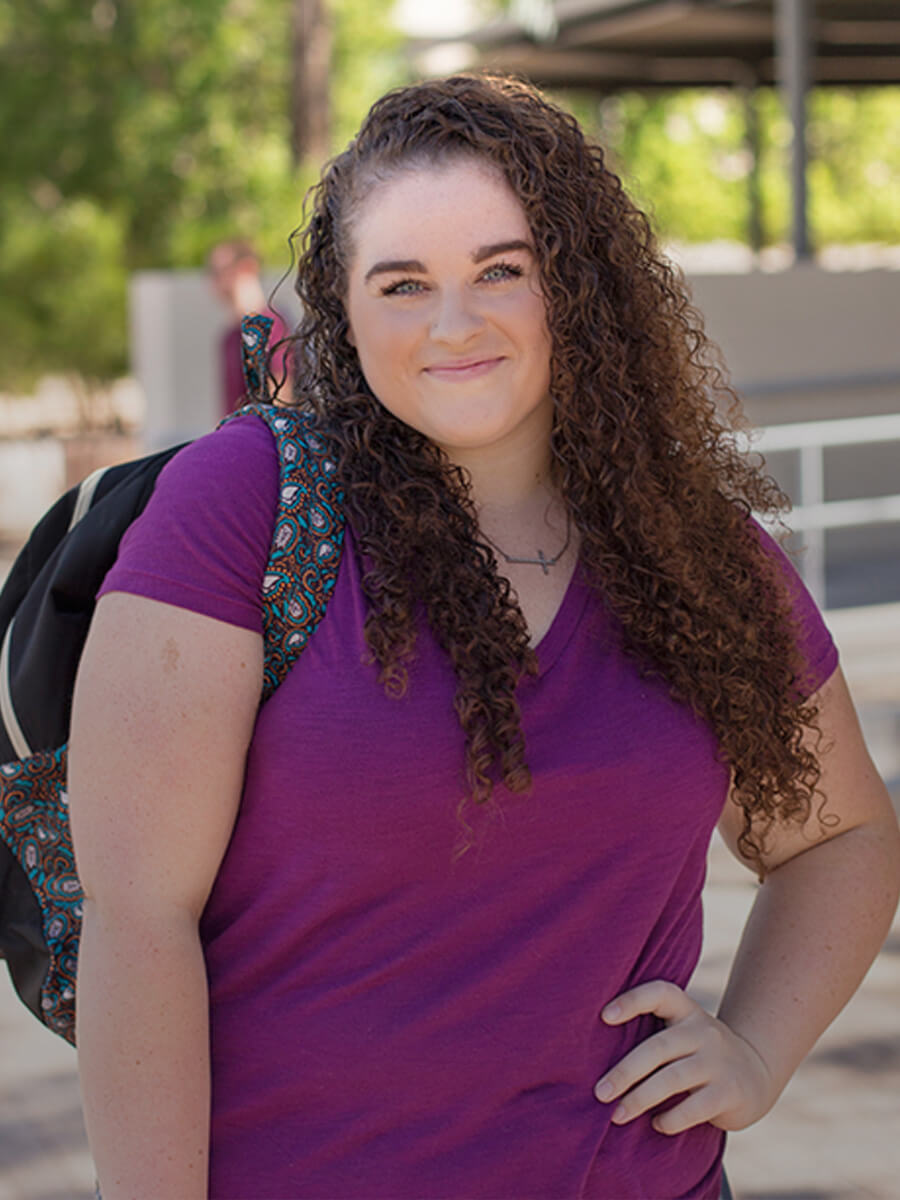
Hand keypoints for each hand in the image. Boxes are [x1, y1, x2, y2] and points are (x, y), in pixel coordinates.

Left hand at [592, 980, 776, 1133]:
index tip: (604, 1016)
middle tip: (599, 1092)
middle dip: (625, 1072)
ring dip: (640, 1099)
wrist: (757, 1073)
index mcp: (686, 1011)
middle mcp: (703, 1031)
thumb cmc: (698, 1053)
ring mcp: (718, 1061)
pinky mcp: (730, 1092)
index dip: (632, 1000)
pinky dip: (670, 1119)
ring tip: (617, 1115)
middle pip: (657, 1048)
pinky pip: (694, 1107)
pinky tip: (656, 1124)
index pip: (660, 993)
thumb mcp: (682, 1033)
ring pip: (672, 1079)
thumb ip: (652, 1035)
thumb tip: (590, 1055)